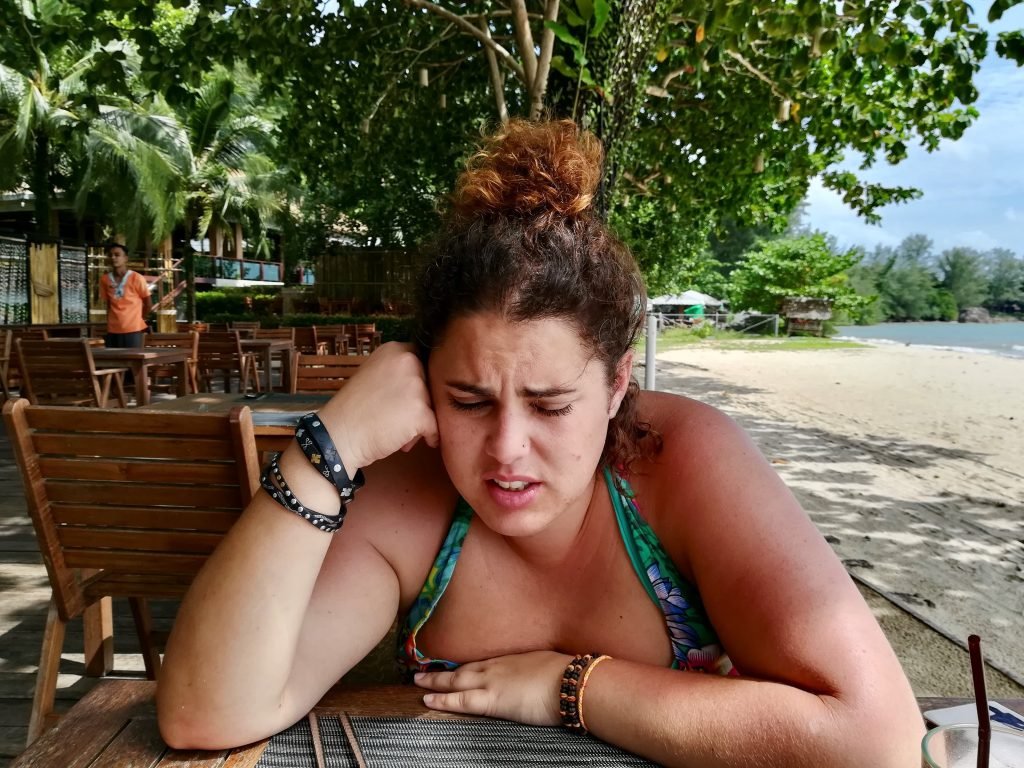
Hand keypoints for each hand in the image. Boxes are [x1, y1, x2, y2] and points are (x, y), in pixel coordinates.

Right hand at [319, 342, 438, 470]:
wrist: (339, 434)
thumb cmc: (353, 409)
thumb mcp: (373, 375)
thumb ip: (396, 372)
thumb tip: (421, 382)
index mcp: (394, 350)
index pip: (422, 361)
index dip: (418, 381)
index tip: (405, 396)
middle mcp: (408, 362)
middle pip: (430, 384)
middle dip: (420, 402)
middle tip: (399, 417)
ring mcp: (416, 387)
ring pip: (433, 406)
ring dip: (421, 421)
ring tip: (398, 432)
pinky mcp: (421, 412)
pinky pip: (435, 427)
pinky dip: (429, 437)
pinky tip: (410, 442)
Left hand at [413, 650, 571, 726]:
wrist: (571, 682)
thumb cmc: (565, 674)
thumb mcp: (545, 664)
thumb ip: (533, 669)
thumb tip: (535, 673)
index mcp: (510, 659)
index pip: (479, 663)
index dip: (462, 666)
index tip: (448, 667)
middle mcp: (497, 667)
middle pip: (462, 668)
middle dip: (441, 671)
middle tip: (420, 670)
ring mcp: (492, 682)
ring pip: (456, 681)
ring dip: (435, 682)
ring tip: (417, 682)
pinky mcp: (492, 700)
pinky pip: (461, 700)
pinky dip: (442, 700)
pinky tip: (428, 701)